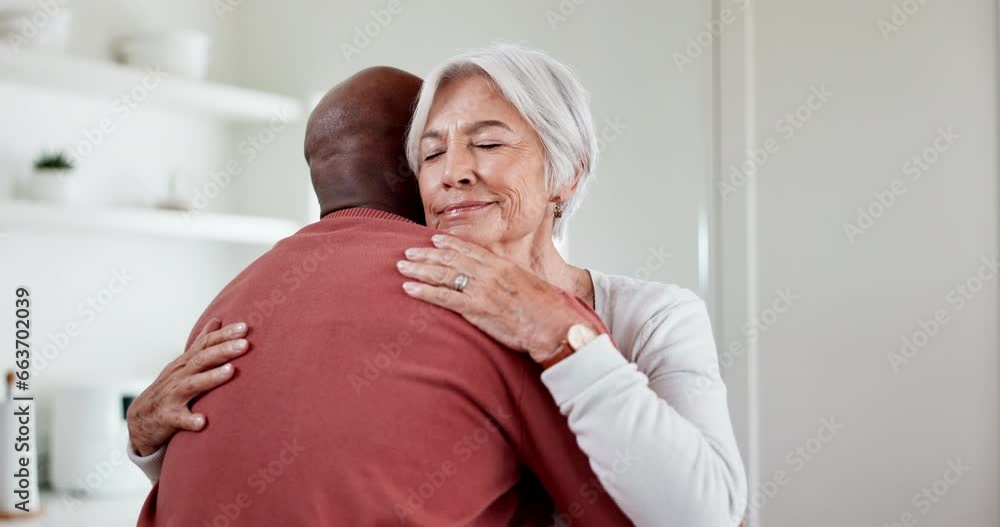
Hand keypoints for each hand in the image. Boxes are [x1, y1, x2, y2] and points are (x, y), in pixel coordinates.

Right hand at [127, 319, 249, 456]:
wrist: (140, 421)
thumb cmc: (168, 390)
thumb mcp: (182, 364)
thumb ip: (201, 344)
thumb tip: (217, 320)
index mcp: (185, 364)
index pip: (204, 344)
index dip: (223, 335)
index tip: (244, 327)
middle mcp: (178, 376)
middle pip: (201, 360)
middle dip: (223, 350)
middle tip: (245, 344)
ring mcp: (171, 396)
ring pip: (192, 385)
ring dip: (211, 377)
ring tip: (231, 370)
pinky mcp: (167, 418)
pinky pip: (179, 420)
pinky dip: (190, 420)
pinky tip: (203, 422)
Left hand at [397, 234, 578, 363]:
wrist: (553, 324)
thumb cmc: (546, 309)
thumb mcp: (530, 285)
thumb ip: (513, 279)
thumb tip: (506, 281)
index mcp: (502, 265)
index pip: (470, 250)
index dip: (449, 244)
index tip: (434, 240)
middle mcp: (488, 273)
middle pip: (451, 259)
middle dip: (427, 255)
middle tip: (407, 251)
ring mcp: (481, 290)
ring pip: (443, 274)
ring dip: (419, 269)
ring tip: (402, 266)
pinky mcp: (475, 308)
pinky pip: (443, 297)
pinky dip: (424, 291)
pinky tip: (408, 288)